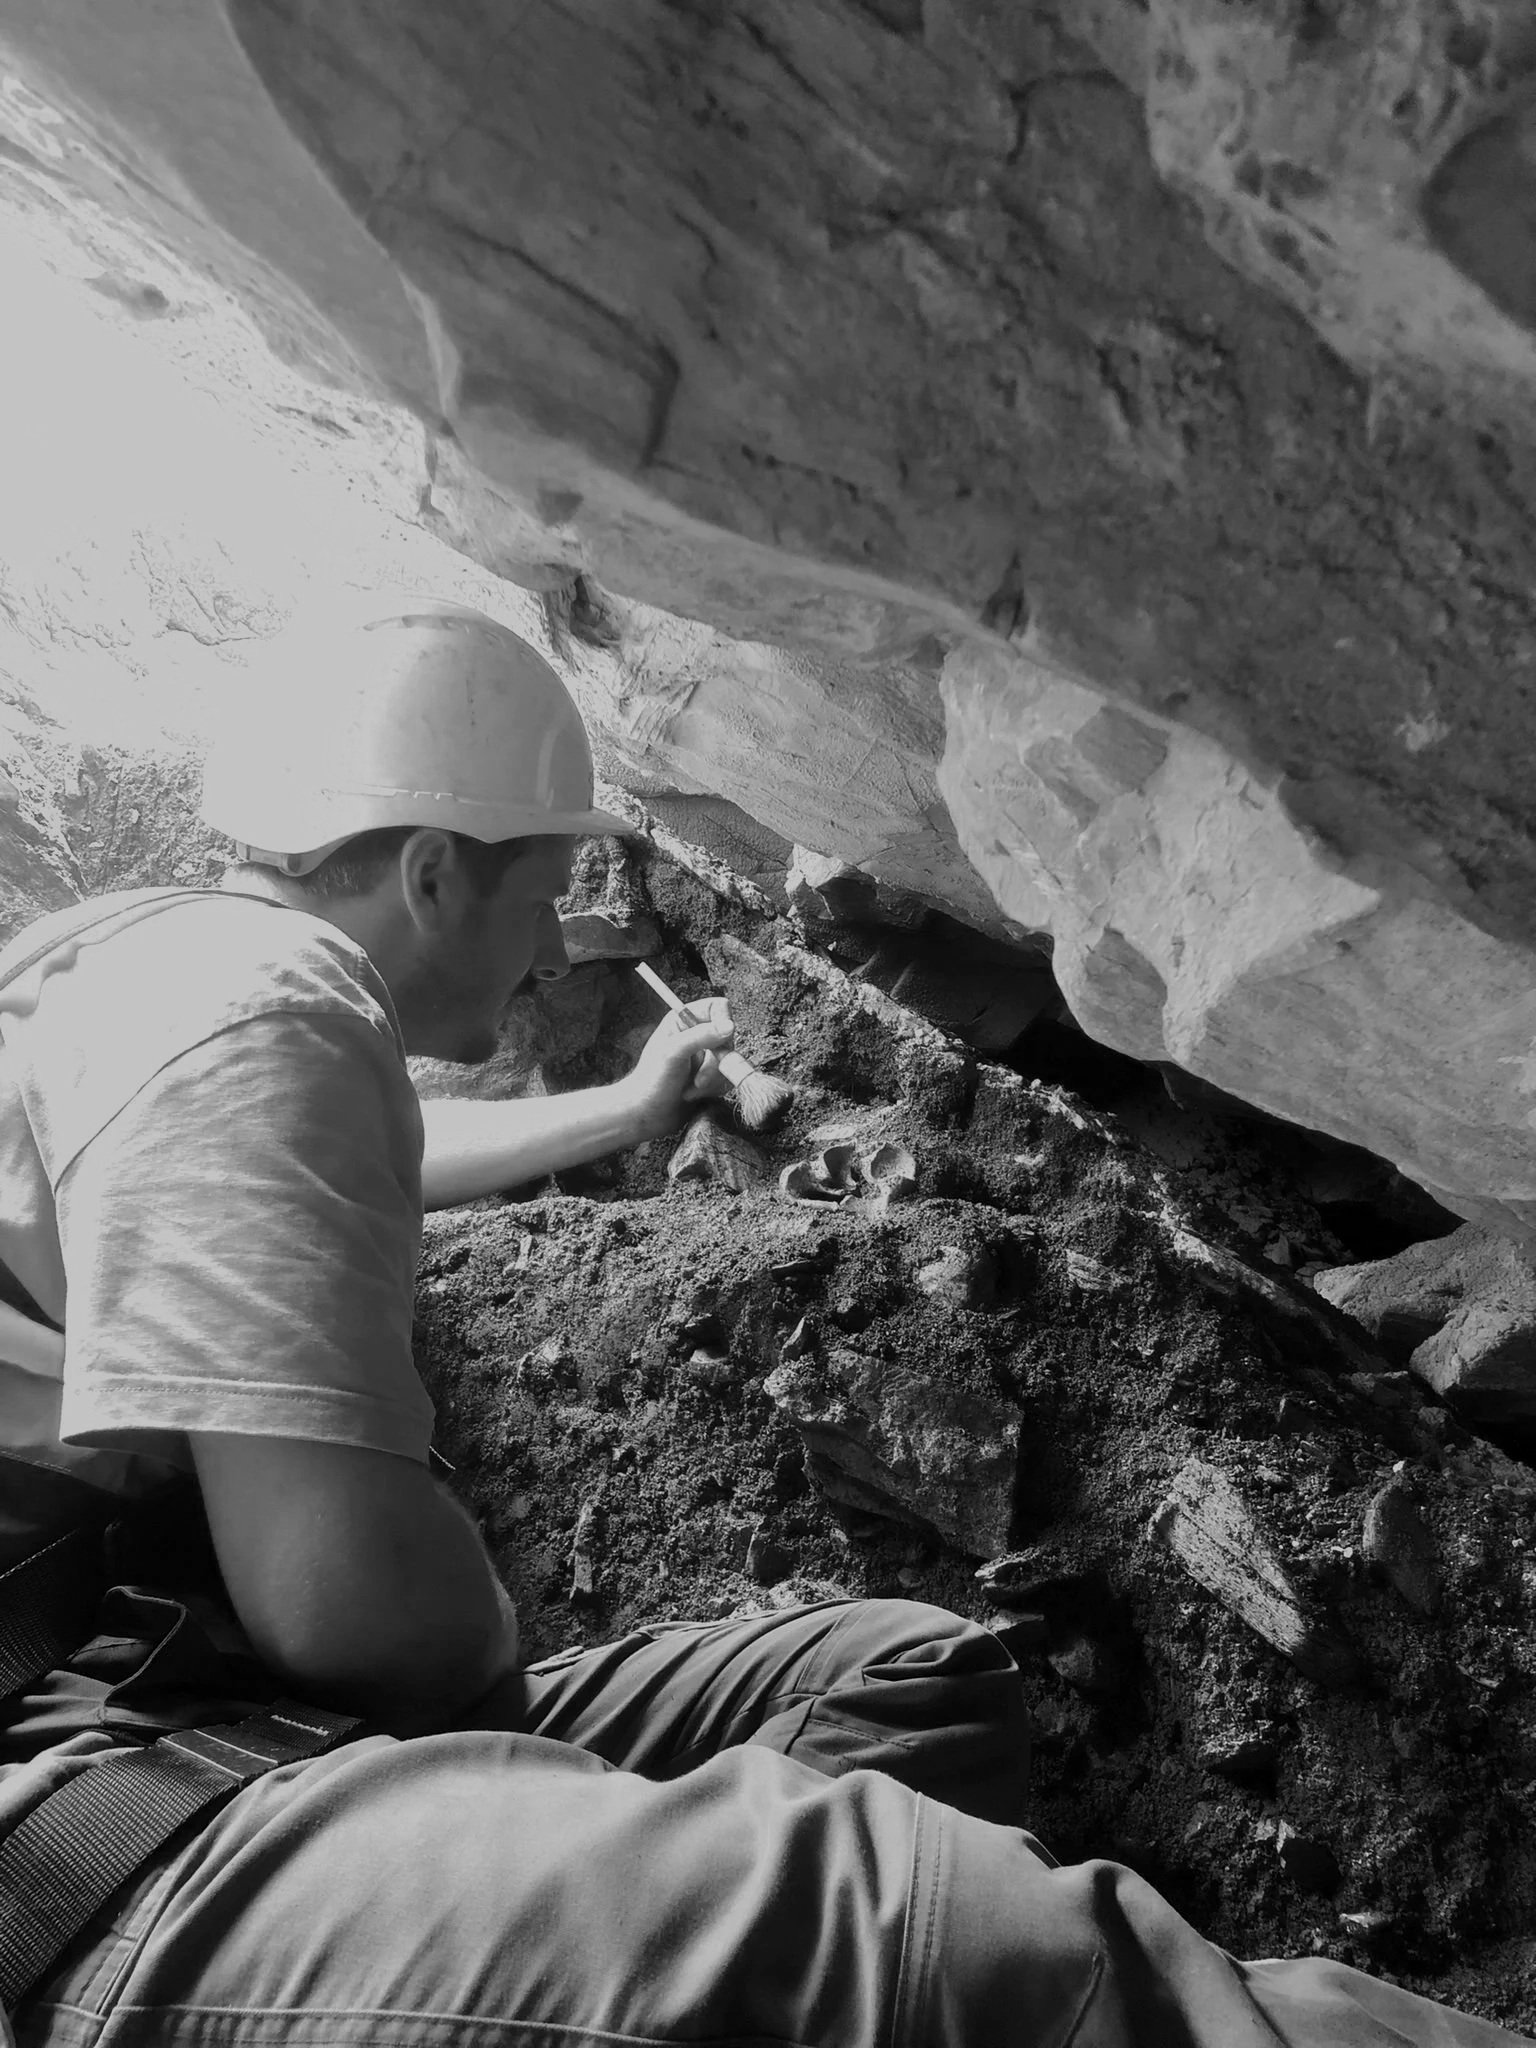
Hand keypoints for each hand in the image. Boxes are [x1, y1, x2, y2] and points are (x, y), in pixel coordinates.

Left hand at [619, 997, 733, 1142]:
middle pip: (728, 1039)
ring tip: (691, 1089)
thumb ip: (701, 1036)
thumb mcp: (673, 1053)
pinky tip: (694, 1095)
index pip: (718, 1008)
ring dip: (713, 1080)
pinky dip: (714, 1090)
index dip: (723, 1024)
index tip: (719, 1046)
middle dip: (715, 1064)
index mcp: (683, 1020)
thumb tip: (730, 1027)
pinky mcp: (711, 1076)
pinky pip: (728, 1078)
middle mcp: (696, 1035)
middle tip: (699, 1079)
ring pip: (730, 1061)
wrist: (646, 1115)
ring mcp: (705, 1057)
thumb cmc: (651, 1082)